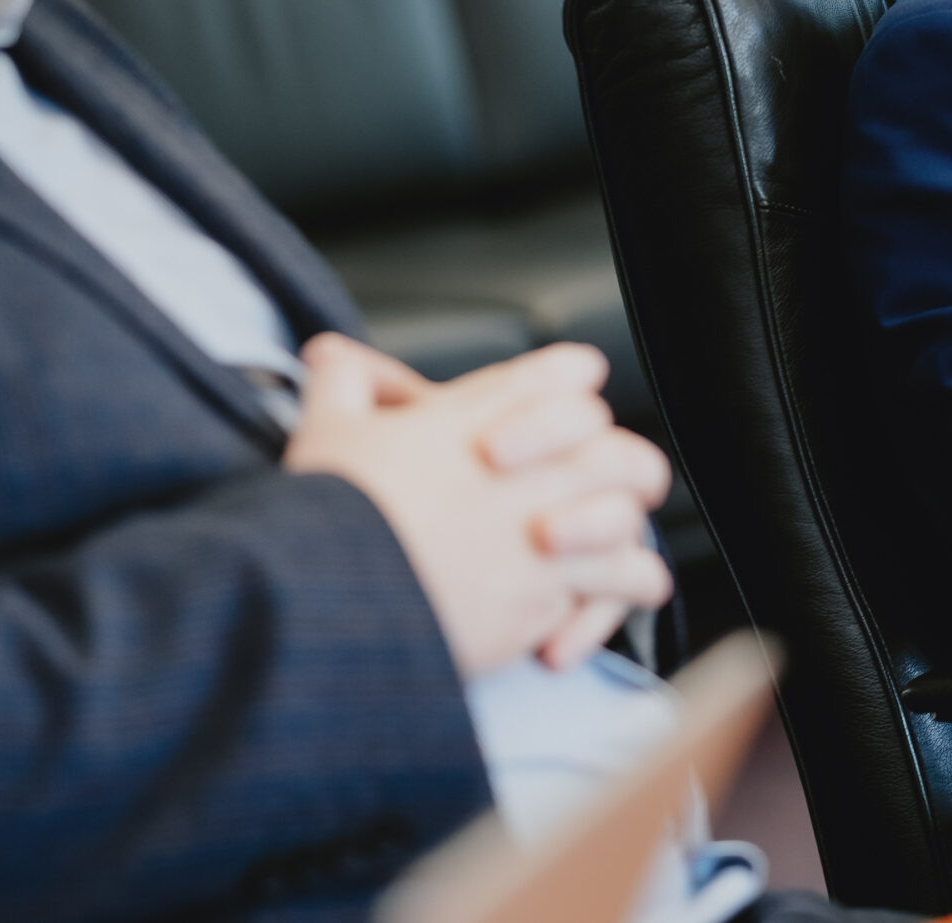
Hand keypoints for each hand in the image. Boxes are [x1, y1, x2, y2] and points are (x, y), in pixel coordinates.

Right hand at [284, 336, 672, 678]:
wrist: (331, 591)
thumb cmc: (329, 507)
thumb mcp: (327, 428)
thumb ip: (344, 381)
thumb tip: (329, 353)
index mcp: (481, 419)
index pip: (561, 374)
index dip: (569, 377)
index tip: (573, 383)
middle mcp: (526, 473)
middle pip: (612, 448)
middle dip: (617, 457)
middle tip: (607, 469)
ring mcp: (542, 537)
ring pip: (625, 519)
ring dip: (624, 527)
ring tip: (618, 543)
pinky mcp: (542, 598)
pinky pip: (611, 588)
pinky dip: (615, 598)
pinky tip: (617, 598)